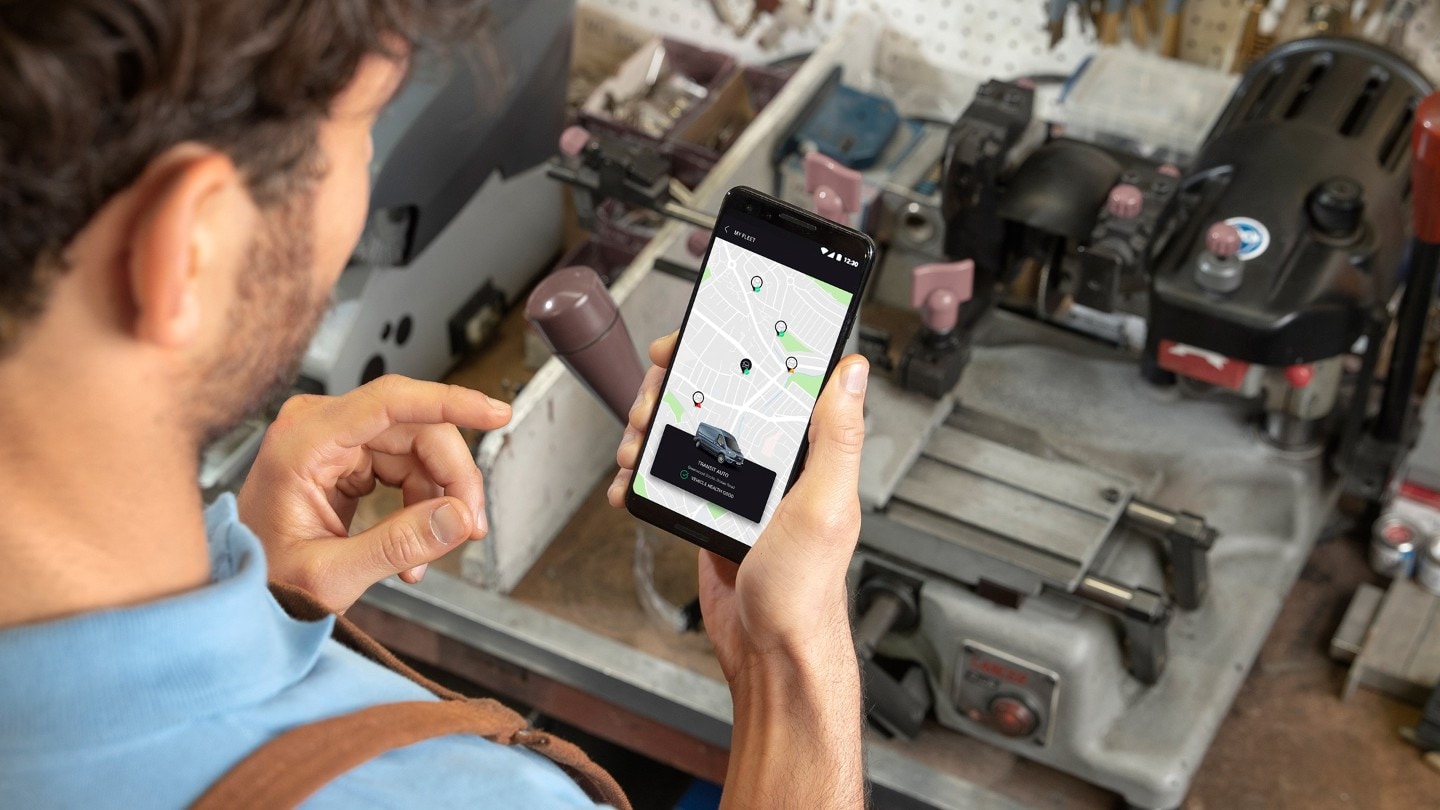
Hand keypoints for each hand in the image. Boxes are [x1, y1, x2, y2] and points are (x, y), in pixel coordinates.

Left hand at [238, 375, 511, 612]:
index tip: (496, 413)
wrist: (240, 591)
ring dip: (439, 500)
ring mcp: (333, 439)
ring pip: (419, 450)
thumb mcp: (331, 576)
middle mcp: (318, 428)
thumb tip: (457, 516)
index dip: (451, 402)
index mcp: (303, 443)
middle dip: (452, 480)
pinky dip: (421, 505)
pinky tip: (414, 547)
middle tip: (469, 529)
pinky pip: (406, 466)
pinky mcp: (346, 456)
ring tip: (431, 554)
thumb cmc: (264, 582)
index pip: (390, 401)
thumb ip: (397, 546)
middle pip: (417, 429)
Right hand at [610, 332, 868, 678]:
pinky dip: (640, 475)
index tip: (692, 342)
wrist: (768, 652)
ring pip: (682, 432)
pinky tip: (629, 483)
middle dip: (671, 391)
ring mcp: (736, 484)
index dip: (730, 349)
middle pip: (713, 395)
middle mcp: (771, 460)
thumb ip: (837, 438)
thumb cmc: (805, 591)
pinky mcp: (708, 510)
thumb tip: (852, 372)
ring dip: (647, 431)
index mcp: (805, 449)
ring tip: (634, 447)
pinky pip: (667, 477)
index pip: (769, 376)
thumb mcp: (824, 505)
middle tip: (650, 405)